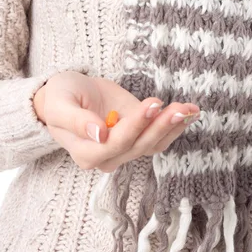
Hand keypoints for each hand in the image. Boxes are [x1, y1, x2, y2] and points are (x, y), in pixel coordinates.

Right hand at [33, 71, 198, 171]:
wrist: (70, 93)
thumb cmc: (60, 97)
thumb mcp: (59, 104)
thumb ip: (75, 120)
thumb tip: (99, 134)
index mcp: (86, 153)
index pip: (115, 144)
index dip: (135, 126)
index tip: (151, 104)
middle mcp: (109, 157)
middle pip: (139, 146)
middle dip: (160, 126)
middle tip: (178, 108)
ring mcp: (127, 148)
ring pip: (154, 144)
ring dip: (173, 127)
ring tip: (190, 109)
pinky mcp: (139, 136)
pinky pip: (160, 137)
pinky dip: (177, 125)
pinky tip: (192, 112)